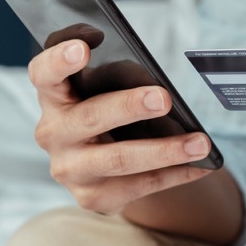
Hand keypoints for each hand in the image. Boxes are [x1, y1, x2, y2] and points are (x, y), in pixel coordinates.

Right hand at [28, 34, 213, 214]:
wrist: (104, 161)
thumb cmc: (109, 107)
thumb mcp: (109, 87)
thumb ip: (122, 78)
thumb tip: (158, 90)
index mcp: (53, 95)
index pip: (44, 73)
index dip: (59, 60)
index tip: (83, 48)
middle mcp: (53, 133)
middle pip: (89, 117)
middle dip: (128, 107)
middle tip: (163, 98)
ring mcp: (70, 169)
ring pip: (118, 160)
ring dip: (164, 150)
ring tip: (200, 142)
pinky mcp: (92, 197)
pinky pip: (138, 185)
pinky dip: (175, 174)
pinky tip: (201, 165)